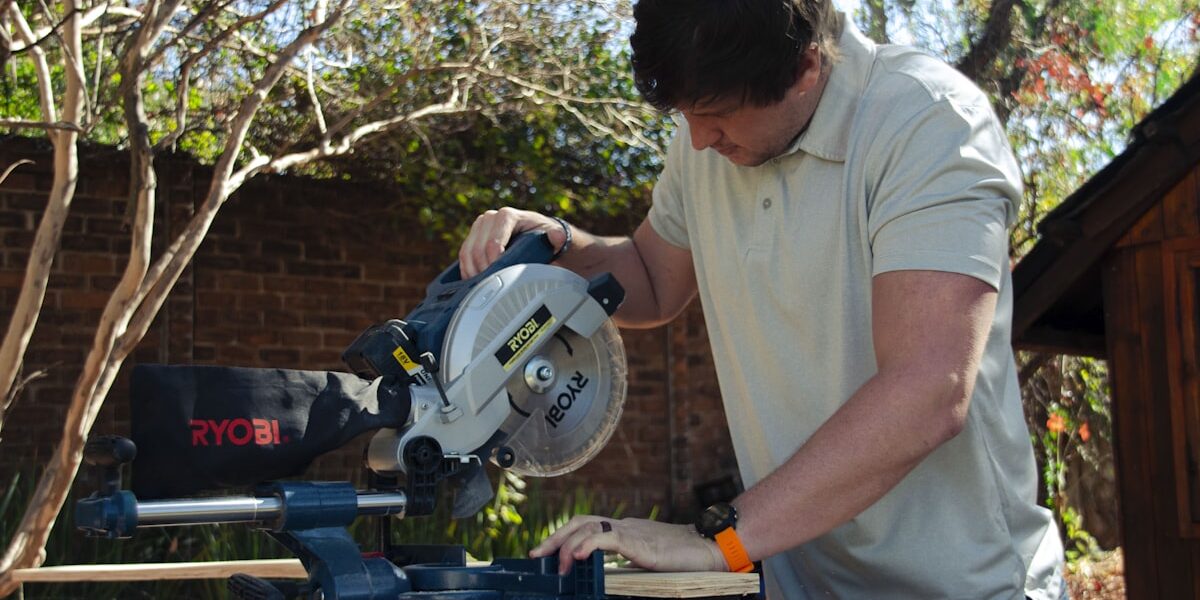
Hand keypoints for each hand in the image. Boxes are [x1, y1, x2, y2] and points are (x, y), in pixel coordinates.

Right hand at [458, 207, 568, 277]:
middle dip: (483, 269)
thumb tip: (556, 236)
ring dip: (472, 271)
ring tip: (483, 286)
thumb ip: (556, 235)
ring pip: (467, 251)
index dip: (494, 263)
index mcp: (507, 216)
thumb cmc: (542, 235)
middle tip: (491, 286)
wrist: (534, 234)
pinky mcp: (473, 236)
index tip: (500, 277)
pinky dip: (467, 269)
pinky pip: (464, 254)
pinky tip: (475, 281)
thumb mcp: (552, 234)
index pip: (493, 243)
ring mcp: (479, 226)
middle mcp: (490, 217)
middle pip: (477, 248)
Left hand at [530, 515, 727, 574]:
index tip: (546, 552)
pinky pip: (607, 538)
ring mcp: (631, 532)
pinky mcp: (639, 541)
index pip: (587, 526)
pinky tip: (578, 556)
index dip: (564, 535)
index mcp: (625, 531)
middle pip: (580, 522)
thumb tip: (608, 577)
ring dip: (567, 544)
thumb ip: (627, 563)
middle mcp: (624, 526)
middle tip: (537, 556)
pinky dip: (587, 544)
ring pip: (588, 527)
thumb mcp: (648, 560)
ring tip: (558, 564)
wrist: (710, 548)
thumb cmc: (685, 558)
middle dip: (555, 537)